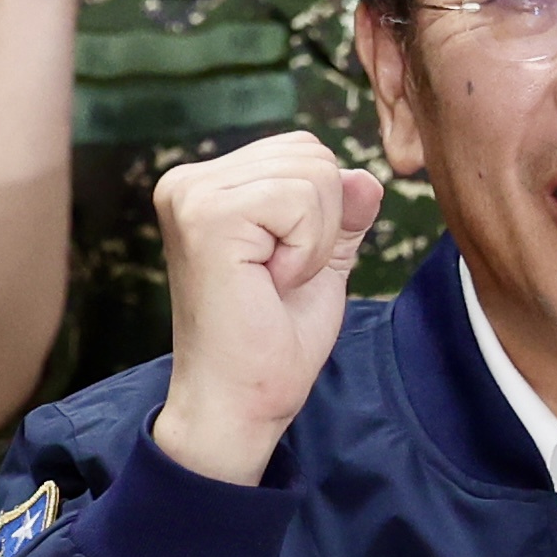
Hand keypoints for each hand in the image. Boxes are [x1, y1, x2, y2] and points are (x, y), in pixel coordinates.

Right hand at [145, 129, 382, 487]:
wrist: (238, 404)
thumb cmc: (270, 344)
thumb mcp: (319, 263)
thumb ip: (341, 215)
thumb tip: (368, 178)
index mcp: (206, 186)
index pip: (302, 151)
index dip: (321, 214)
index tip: (280, 270)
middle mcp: (188, 181)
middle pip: (311, 153)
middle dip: (323, 221)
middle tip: (279, 279)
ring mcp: (192, 195)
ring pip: (313, 172)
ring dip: (315, 239)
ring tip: (273, 282)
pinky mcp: (208, 216)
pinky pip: (303, 197)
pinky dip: (307, 248)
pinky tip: (271, 282)